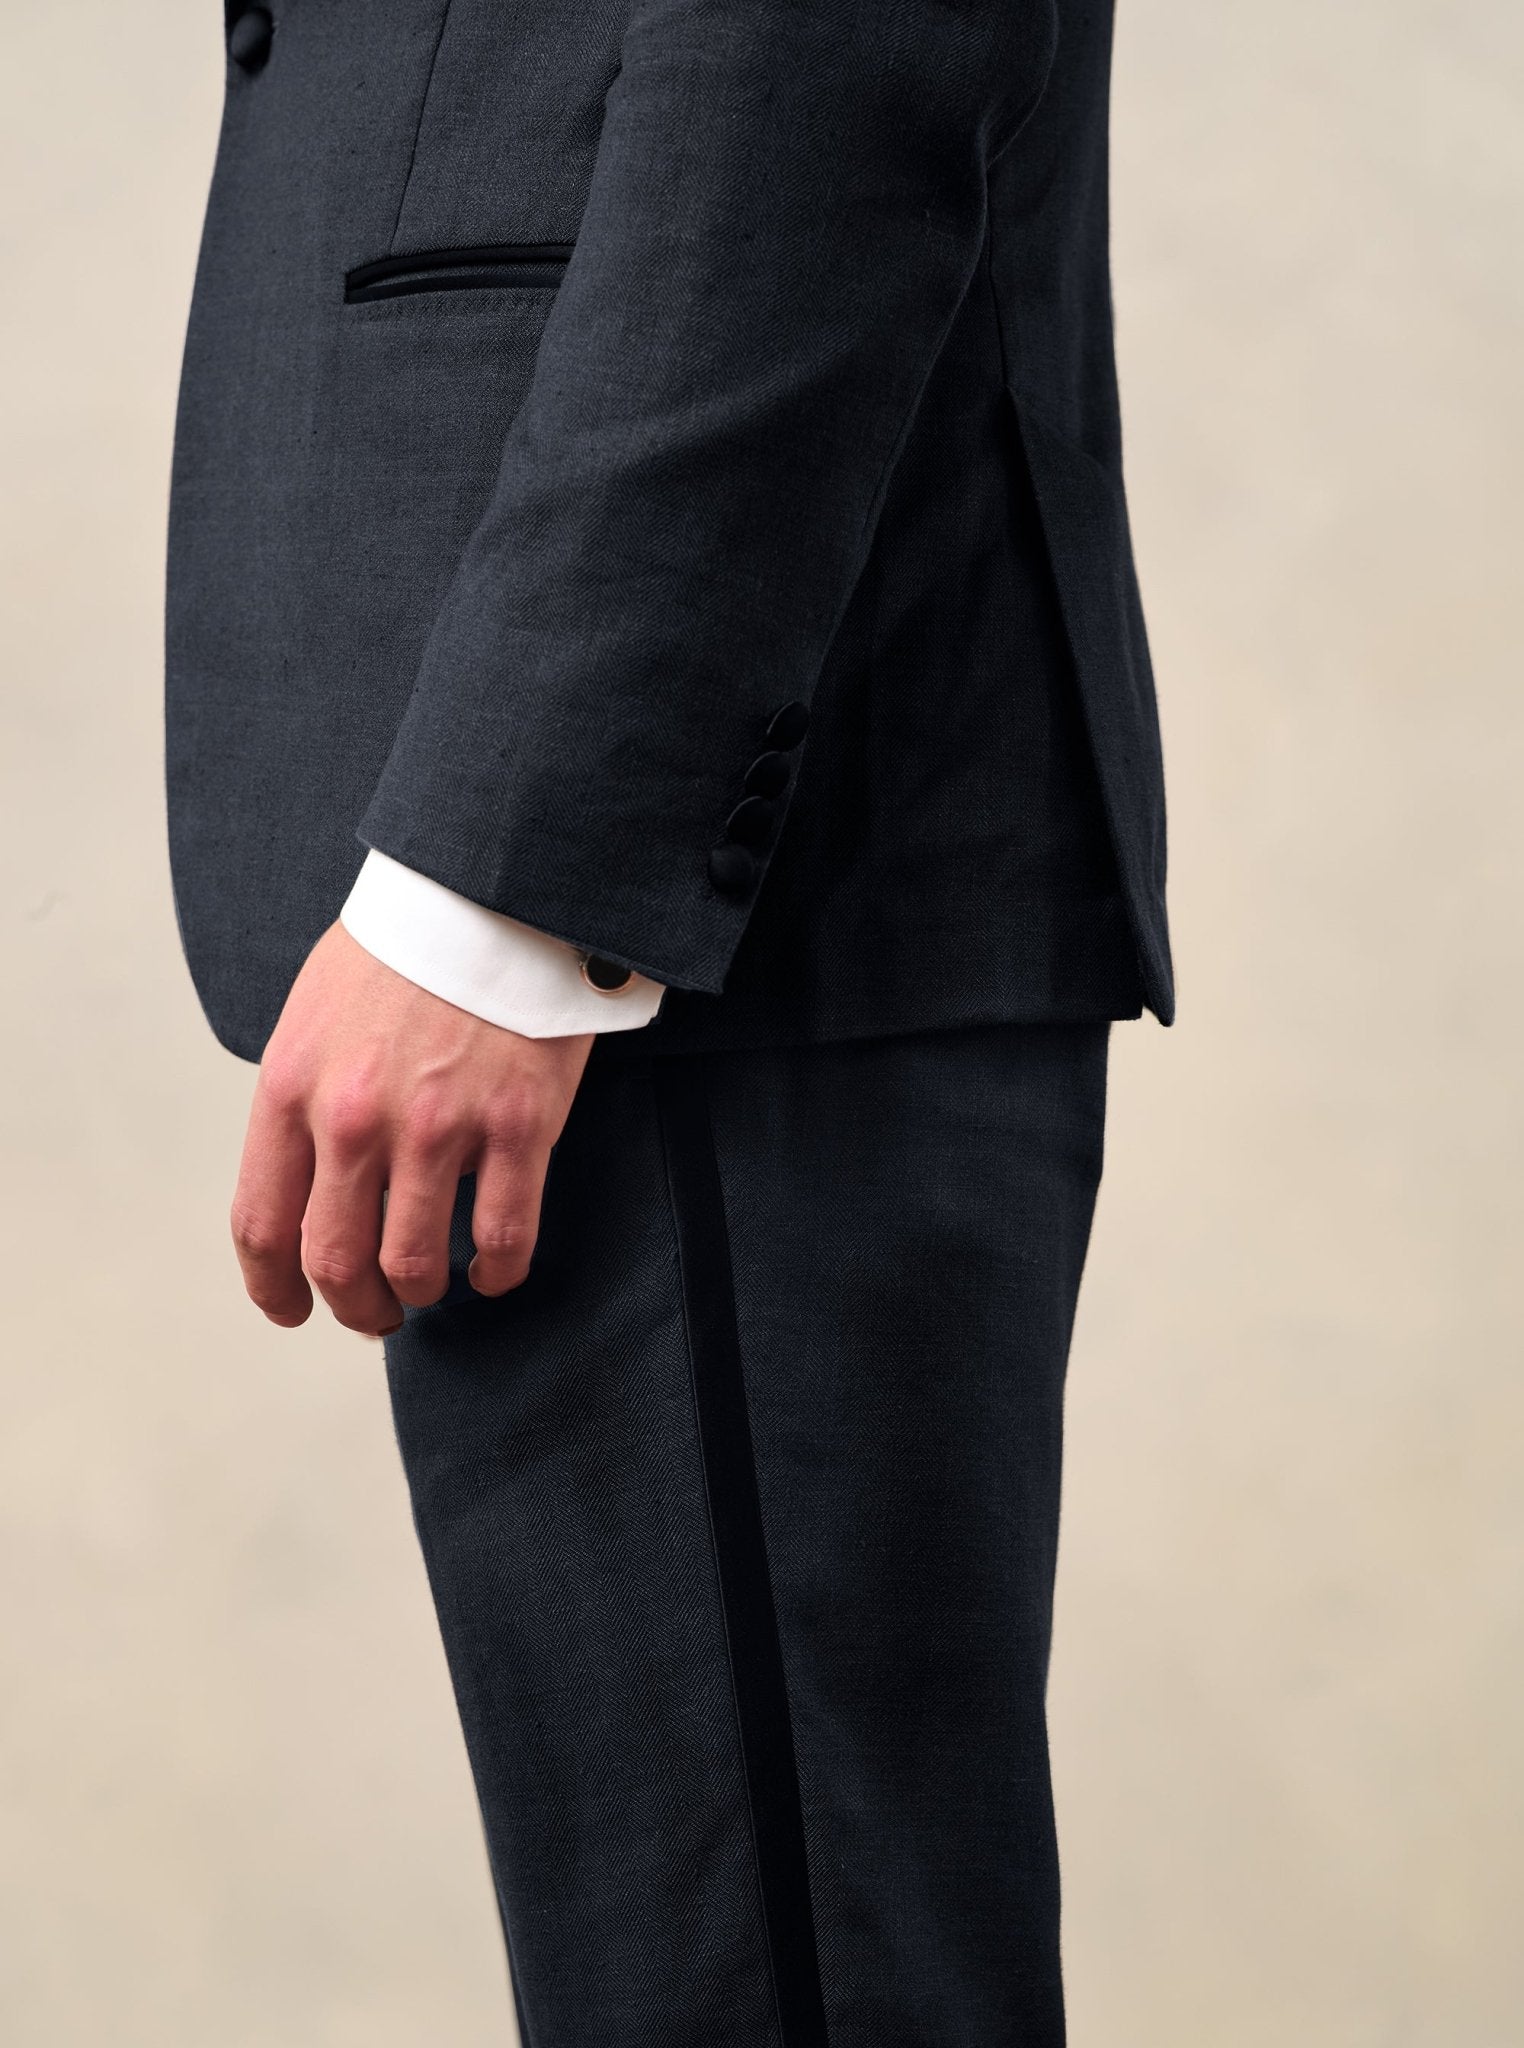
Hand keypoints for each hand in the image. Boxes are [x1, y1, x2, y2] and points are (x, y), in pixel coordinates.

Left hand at [230, 922, 593, 1335]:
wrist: (493, 889)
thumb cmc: (405, 947)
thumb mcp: (314, 1012)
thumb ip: (303, 1097)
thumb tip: (305, 1176)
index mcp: (294, 1087)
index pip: (263, 1223)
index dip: (273, 1287)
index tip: (291, 1307)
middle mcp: (356, 1118)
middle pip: (335, 1260)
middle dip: (352, 1305)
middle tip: (372, 1312)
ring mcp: (440, 1127)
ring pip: (415, 1264)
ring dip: (419, 1292)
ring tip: (432, 1286)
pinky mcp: (518, 1126)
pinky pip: (502, 1238)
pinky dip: (496, 1272)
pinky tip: (493, 1270)